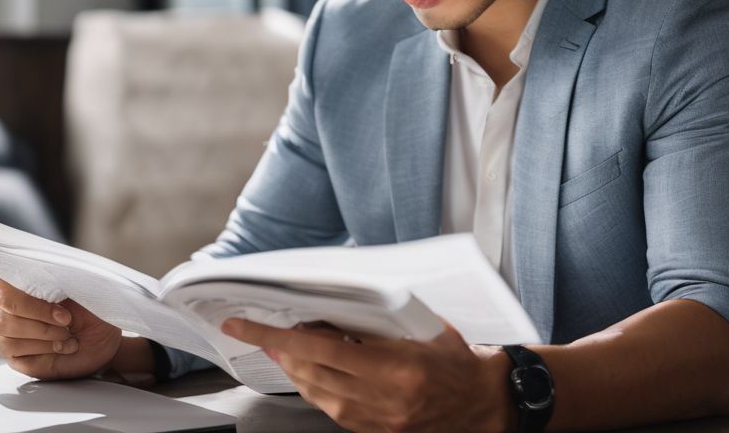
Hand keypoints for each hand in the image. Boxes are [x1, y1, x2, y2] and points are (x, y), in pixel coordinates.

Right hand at [0, 278, 122, 379]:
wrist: (102, 337)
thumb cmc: (88, 309)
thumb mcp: (77, 291)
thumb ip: (56, 282)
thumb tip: (47, 278)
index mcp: (17, 289)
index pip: (1, 292)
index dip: (29, 303)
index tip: (62, 311)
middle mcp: (6, 312)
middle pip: (1, 320)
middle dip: (41, 323)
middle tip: (68, 323)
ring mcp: (8, 338)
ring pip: (9, 341)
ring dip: (45, 339)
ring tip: (68, 336)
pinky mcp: (17, 359)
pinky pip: (20, 359)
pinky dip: (47, 353)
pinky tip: (63, 347)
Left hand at [222, 318, 513, 432]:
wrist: (483, 403)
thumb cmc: (455, 358)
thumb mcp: (420, 326)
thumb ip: (375, 321)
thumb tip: (326, 308)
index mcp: (395, 366)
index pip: (321, 347)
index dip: (278, 335)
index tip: (245, 324)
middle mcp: (382, 398)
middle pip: (310, 372)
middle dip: (277, 349)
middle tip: (257, 328)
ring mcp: (376, 421)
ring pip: (314, 392)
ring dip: (292, 367)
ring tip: (281, 345)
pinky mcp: (374, 432)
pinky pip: (329, 408)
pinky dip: (313, 385)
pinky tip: (309, 369)